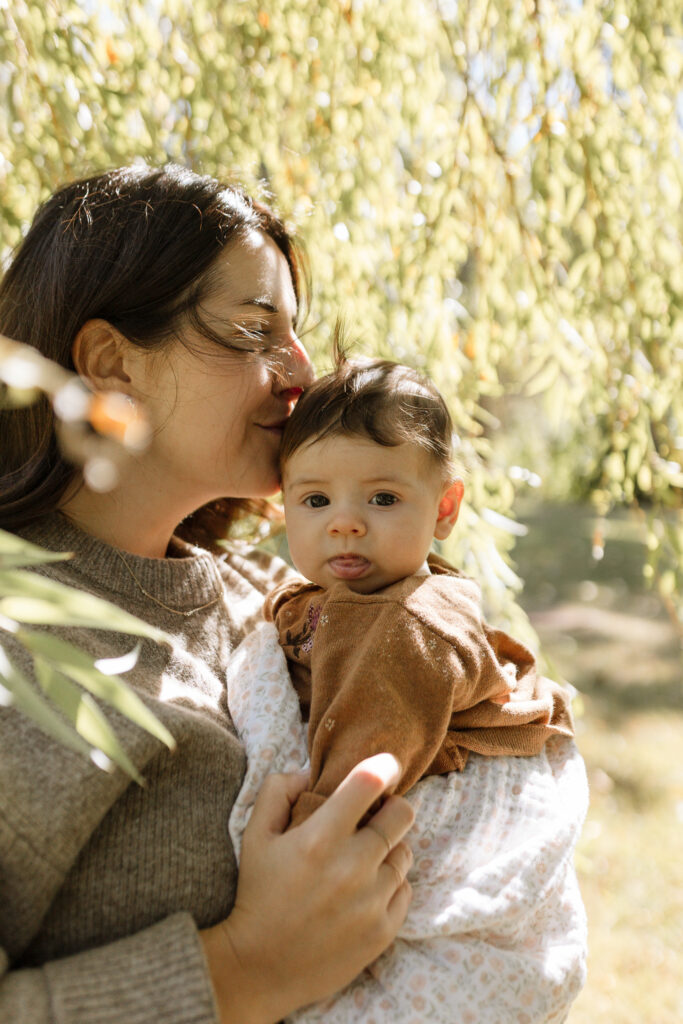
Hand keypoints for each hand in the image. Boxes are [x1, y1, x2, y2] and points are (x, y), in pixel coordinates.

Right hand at [201, 753, 414, 1023]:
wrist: (260, 966)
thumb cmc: (258, 893)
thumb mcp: (254, 835)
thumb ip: (277, 791)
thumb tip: (310, 771)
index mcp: (320, 838)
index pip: (369, 783)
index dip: (383, 767)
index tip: (385, 766)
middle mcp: (352, 867)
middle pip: (402, 815)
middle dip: (392, 808)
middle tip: (375, 817)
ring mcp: (372, 902)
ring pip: (405, 854)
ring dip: (388, 850)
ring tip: (363, 860)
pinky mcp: (383, 931)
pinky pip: (405, 890)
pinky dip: (390, 885)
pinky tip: (365, 891)